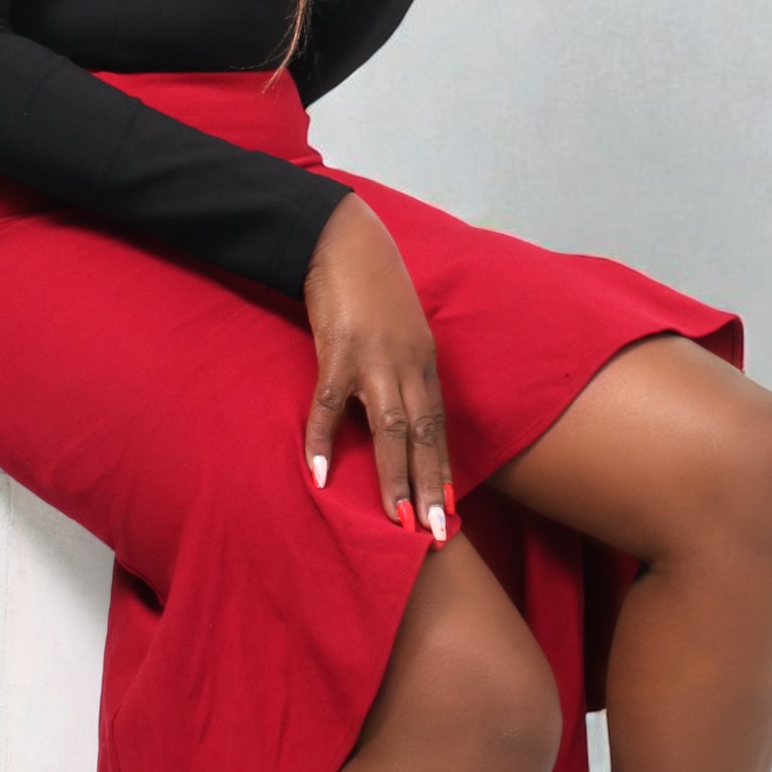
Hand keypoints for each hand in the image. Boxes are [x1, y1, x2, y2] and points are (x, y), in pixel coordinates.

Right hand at [300, 193, 454, 542]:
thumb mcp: (397, 331)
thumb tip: (388, 412)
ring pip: (390, 428)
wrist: (344, 240)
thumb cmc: (370, 287)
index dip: (444, 467)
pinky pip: (330, 404)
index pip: (439, 425)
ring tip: (396, 518)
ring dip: (395, 476)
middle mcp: (408, 365)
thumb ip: (398, 370)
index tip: (451, 507)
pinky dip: (323, 440)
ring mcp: (375, 359)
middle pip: (425, 435)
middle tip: (437, 531)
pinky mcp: (338, 351)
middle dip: (432, 485)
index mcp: (424, 362)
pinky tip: (319, 473)